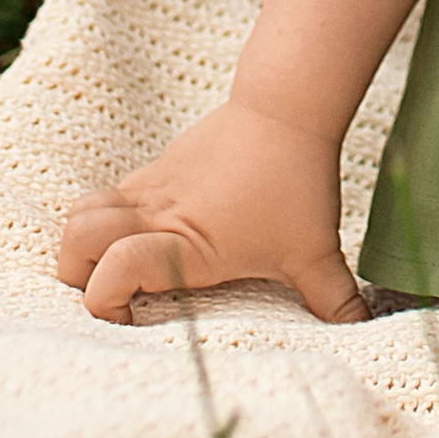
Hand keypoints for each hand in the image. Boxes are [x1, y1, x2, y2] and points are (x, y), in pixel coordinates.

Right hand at [58, 96, 364, 325]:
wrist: (286, 107)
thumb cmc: (297, 181)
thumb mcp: (315, 251)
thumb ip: (334, 299)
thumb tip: (364, 330)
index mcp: (185, 243)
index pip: (112, 271)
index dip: (105, 303)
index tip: (133, 320)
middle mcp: (154, 216)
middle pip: (73, 243)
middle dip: (77, 277)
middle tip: (113, 293)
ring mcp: (147, 190)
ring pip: (79, 214)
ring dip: (85, 246)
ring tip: (121, 267)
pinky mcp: (152, 171)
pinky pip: (106, 198)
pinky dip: (107, 223)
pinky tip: (146, 238)